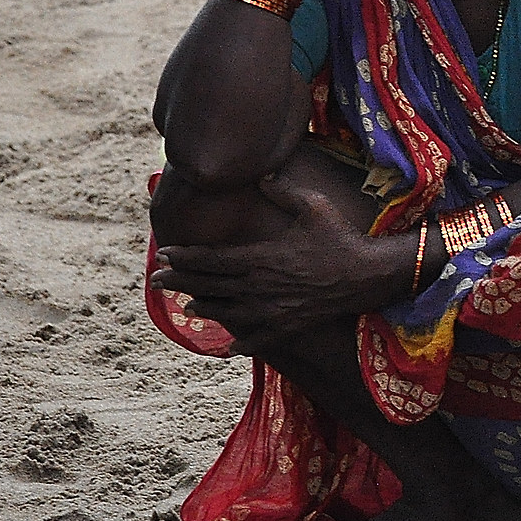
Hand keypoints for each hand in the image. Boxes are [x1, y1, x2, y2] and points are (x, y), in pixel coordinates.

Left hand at [148, 168, 405, 353]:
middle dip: (178, 282)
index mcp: (259, 258)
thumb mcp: (313, 206)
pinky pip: (256, 339)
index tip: (164, 254)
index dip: (184, 257)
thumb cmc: (339, 238)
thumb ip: (283, 190)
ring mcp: (270, 311)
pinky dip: (240, 343)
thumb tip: (261, 173)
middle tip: (154, 282)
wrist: (366, 276)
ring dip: (203, 308)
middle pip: (207, 286)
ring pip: (225, 313)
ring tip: (187, 306)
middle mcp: (257, 287)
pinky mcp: (286, 326)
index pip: (210, 259)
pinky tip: (228, 346)